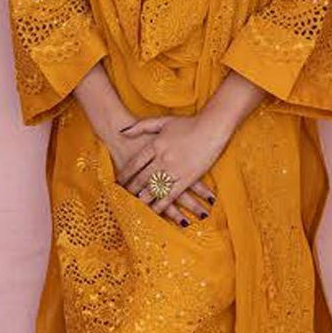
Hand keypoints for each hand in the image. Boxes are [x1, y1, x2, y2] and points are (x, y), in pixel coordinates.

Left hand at [114, 111, 230, 226]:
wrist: (212, 127)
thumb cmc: (188, 123)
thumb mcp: (162, 121)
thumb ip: (141, 126)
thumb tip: (121, 131)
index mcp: (155, 145)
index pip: (135, 164)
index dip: (125, 175)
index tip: (119, 182)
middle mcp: (162, 159)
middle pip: (142, 178)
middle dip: (131, 189)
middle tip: (123, 197)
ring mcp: (174, 170)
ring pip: (154, 189)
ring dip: (143, 198)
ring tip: (135, 206)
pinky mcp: (187, 179)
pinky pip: (171, 195)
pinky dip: (161, 204)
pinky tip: (155, 211)